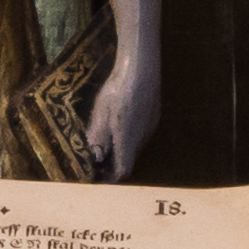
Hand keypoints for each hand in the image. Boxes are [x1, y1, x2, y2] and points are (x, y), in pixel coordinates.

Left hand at [86, 47, 158, 182]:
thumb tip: (95, 157)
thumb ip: (98, 137)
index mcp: (127, 140)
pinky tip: (119, 125)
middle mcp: (142, 139)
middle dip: (114, 164)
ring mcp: (150, 130)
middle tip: (97, 161)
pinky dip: (129, 139)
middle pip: (128, 161)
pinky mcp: (153, 120)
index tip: (100, 178)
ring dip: (121, 150)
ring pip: (135, 148)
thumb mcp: (101, 114)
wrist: (141, 70)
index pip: (123, 171)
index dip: (111, 179)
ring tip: (105, 143)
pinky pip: (140, 137)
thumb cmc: (118, 91)